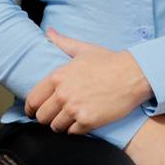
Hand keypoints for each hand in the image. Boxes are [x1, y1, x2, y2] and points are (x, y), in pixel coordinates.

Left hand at [24, 28, 151, 134]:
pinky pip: (72, 132)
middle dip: (47, 117)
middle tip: (55, 115)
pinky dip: (76, 129)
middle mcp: (63, 93)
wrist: (133, 75)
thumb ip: (62, 42)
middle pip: (42, 116)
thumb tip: (48, 31)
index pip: (33, 99)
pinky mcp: (88, 121)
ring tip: (70, 118)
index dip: (32, 108)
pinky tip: (83, 120)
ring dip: (61, 124)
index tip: (35, 111)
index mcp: (58, 76)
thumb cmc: (109, 61)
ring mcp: (75, 108)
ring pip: (55, 127)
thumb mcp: (83, 49)